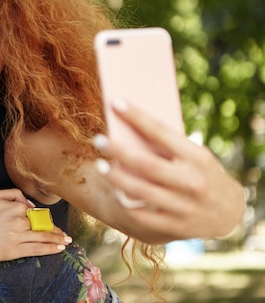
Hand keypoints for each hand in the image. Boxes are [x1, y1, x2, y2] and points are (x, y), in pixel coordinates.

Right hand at [0, 189, 71, 261]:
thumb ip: (13, 194)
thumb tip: (29, 203)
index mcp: (16, 207)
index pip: (37, 213)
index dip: (46, 219)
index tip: (51, 223)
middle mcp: (19, 220)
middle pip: (43, 226)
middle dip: (57, 231)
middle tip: (66, 235)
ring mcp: (17, 236)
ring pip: (44, 237)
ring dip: (58, 240)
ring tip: (66, 242)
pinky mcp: (13, 250)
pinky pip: (37, 249)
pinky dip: (50, 249)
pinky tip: (58, 249)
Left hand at [94, 99, 244, 240]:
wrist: (229, 212)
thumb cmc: (203, 173)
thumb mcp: (195, 156)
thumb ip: (170, 147)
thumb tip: (130, 129)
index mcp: (197, 158)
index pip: (162, 132)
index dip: (137, 117)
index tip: (116, 103)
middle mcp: (192, 182)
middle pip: (147, 164)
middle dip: (119, 151)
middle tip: (98, 139)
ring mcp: (185, 206)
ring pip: (142, 191)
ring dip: (117, 177)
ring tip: (100, 165)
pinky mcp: (176, 226)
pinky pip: (144, 215)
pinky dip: (126, 202)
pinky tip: (114, 190)